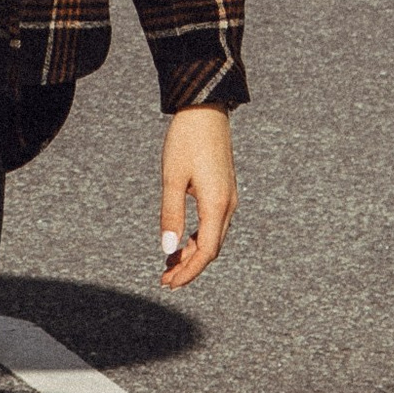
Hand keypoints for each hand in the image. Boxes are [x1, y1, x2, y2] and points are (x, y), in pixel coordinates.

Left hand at [158, 107, 235, 288]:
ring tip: (169, 265)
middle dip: (189, 267)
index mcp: (217, 205)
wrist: (205, 109)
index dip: (188, 271)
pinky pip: (213, 224)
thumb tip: (167, 250)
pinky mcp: (224, 191)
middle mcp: (228, 205)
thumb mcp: (172, 177)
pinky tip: (181, 241)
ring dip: (192, 253)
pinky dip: (197, 238)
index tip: (169, 283)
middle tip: (165, 280)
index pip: (206, 252)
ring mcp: (229, 198)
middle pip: (211, 249)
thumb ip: (170, 215)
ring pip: (213, 237)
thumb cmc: (186, 140)